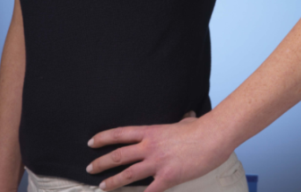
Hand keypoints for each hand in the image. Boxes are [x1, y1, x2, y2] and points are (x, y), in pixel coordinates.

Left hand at [86, 110, 229, 191]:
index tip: (91, 142)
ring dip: (112, 182)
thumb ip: (181, 122)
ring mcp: (157, 163)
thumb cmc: (199, 129)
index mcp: (151, 132)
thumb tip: (187, 116)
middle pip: (118, 155)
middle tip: (89, 168)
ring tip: (102, 186)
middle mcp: (149, 147)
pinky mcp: (167, 178)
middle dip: (101, 163)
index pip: (120, 134)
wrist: (211, 137)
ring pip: (127, 174)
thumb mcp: (186, 122)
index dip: (103, 138)